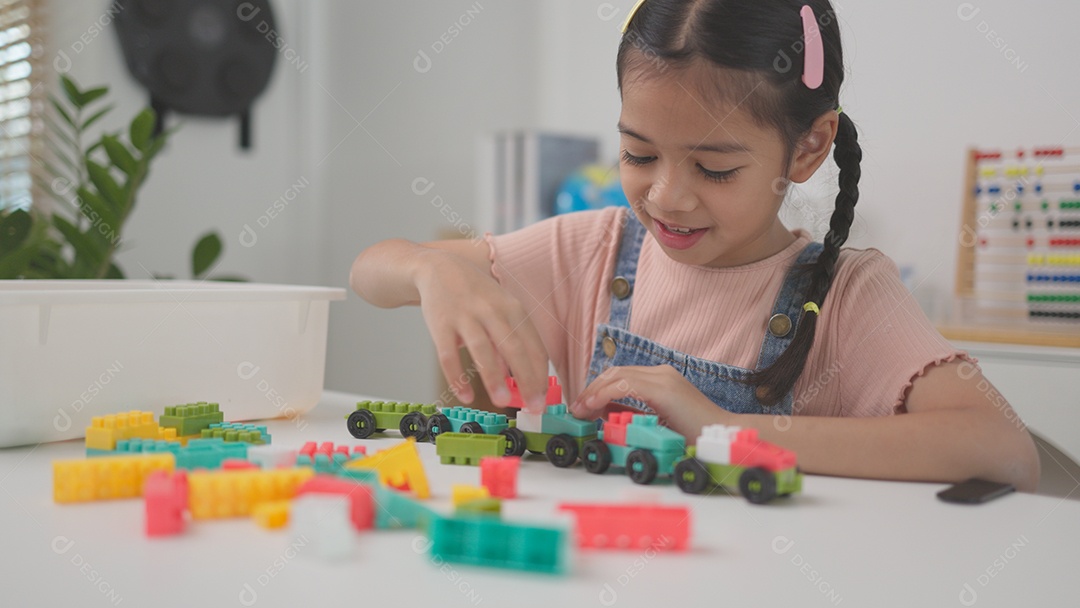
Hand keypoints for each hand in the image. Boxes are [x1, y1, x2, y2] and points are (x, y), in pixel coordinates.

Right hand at [415, 249, 549, 410]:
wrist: (437, 268)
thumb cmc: (475, 294)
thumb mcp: (499, 310)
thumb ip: (508, 343)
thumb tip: (516, 380)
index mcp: (513, 309)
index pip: (534, 346)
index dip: (540, 375)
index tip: (543, 399)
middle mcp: (492, 311)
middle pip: (514, 349)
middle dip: (527, 380)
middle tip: (533, 406)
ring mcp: (465, 316)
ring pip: (483, 351)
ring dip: (494, 379)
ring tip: (502, 402)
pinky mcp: (441, 324)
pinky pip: (448, 356)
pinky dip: (456, 378)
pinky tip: (465, 396)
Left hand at [570, 364, 729, 437]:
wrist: (723, 435)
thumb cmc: (694, 433)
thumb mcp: (657, 420)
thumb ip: (635, 413)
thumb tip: (606, 413)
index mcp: (660, 378)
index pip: (620, 375)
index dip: (598, 389)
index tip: (583, 406)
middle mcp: (661, 372)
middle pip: (615, 372)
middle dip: (592, 389)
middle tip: (577, 408)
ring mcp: (663, 378)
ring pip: (617, 375)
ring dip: (594, 392)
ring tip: (581, 409)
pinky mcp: (664, 389)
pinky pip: (625, 385)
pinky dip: (605, 394)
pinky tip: (594, 407)